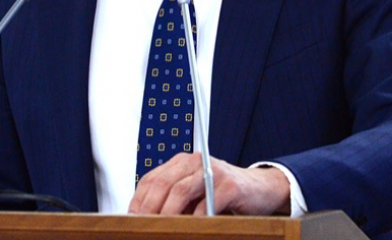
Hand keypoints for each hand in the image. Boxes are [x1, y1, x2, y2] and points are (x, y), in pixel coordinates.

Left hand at [128, 153, 290, 215]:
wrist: (260, 189)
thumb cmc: (222, 194)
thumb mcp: (193, 195)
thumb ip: (173, 201)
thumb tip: (147, 220)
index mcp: (181, 163)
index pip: (151, 179)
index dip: (138, 201)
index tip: (131, 219)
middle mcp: (195, 162)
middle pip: (163, 184)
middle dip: (149, 209)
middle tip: (143, 226)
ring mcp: (213, 172)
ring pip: (181, 190)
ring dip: (167, 213)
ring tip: (162, 228)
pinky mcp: (230, 185)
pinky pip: (207, 203)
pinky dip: (197, 218)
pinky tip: (193, 227)